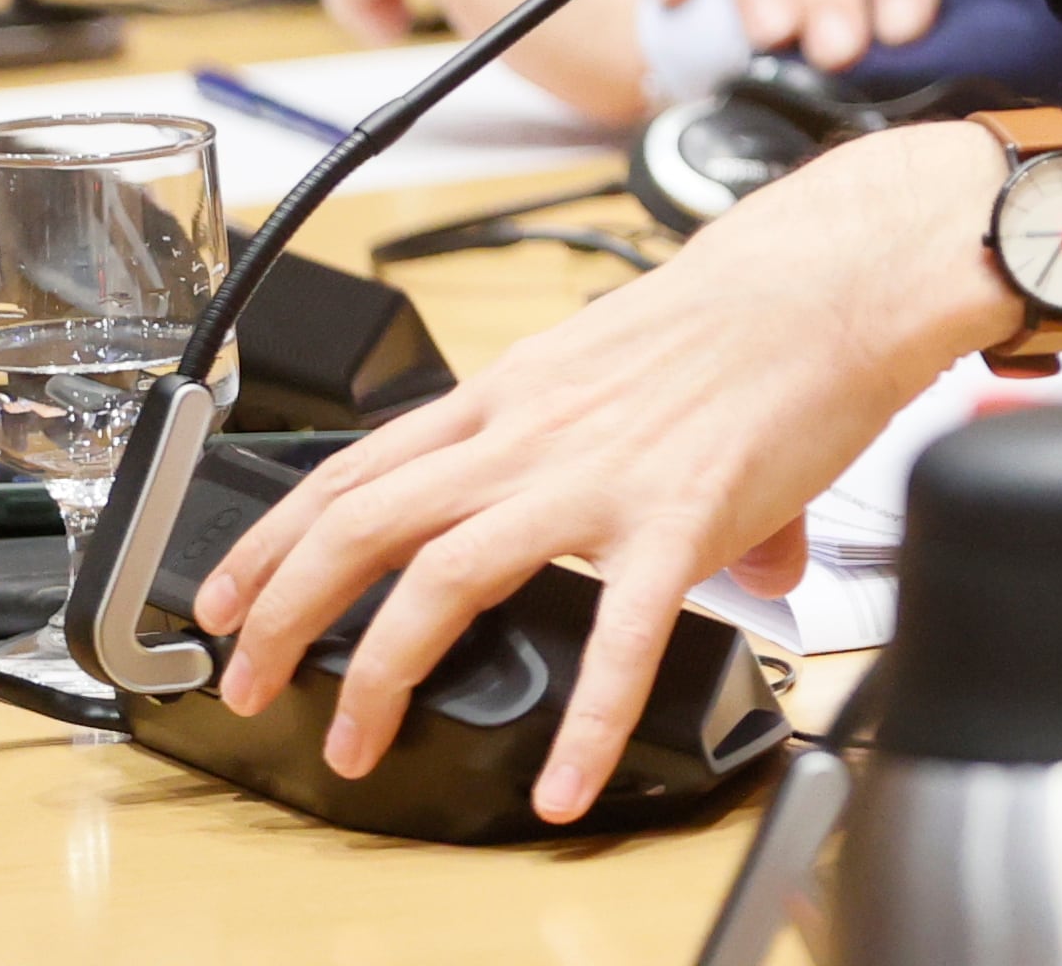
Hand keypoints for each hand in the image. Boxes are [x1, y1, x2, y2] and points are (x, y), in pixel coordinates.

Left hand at [193, 99, 1061, 818]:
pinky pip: (618, 637)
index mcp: (515, 392)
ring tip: (356, 743)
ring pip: (441, 577)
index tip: (224, 594)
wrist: (837, 278)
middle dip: (278, 612)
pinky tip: (565, 782)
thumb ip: (648, 456)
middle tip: (242, 681)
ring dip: (379, 669)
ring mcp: (596, 478)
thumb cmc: (750, 313)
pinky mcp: (678, 520)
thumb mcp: (640, 365)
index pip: (357, 465)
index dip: (273, 536)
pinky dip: (585, 721)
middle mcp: (530, 433)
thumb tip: (731, 549)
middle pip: (361, 523)